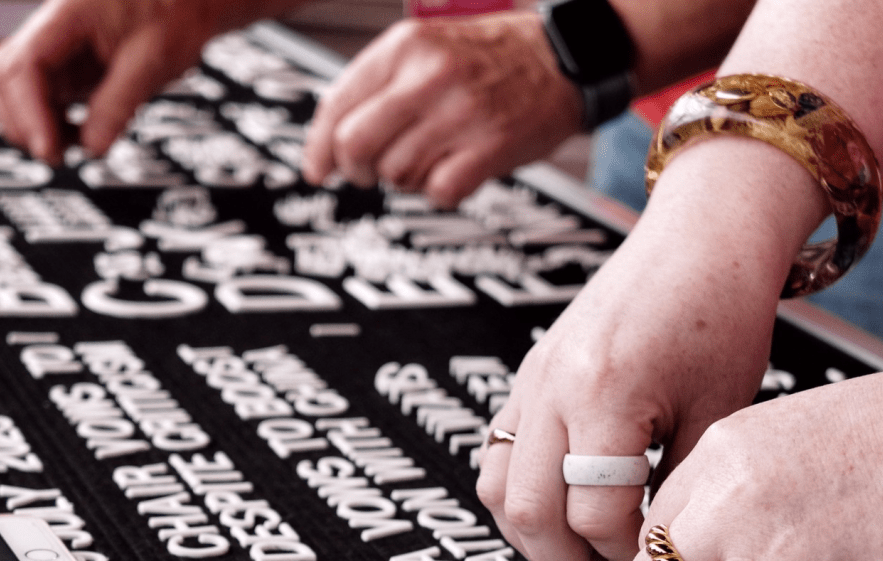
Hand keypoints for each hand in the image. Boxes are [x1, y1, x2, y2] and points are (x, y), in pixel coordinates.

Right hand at [0, 0, 221, 163]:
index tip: (49, 148)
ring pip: (14, 90)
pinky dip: (51, 123)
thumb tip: (93, 147)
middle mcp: (53, 33)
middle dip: (22, 121)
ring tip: (70, 146)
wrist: (189, 1)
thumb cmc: (176, 12)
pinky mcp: (73, 69)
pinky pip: (43, 98)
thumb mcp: (154, 60)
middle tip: (57, 153)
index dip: (30, 113)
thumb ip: (120, 103)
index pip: (25, 66)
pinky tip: (78, 135)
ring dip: (32, 124)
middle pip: (2, 78)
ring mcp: (60, 52)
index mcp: (68, 18)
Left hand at [302, 11, 582, 207]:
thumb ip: (382, 86)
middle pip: (355, 145)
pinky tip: (455, 173)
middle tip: (370, 174)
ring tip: (431, 160)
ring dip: (405, 180)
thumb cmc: (492, 61)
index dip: (319, 148)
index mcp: (405, 45)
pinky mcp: (490, 148)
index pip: (337, 104)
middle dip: (355, 170)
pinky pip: (438, 192)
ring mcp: (461, 113)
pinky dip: (440, 193)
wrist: (565, 60)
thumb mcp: (429, 49)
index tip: (317, 172)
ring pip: (396, 174)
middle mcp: (428, 75)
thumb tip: (331, 141)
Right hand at [476, 136, 822, 560]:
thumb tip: (656, 554)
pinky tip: (564, 502)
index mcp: (605, 397)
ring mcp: (531, 381)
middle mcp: (552, 390)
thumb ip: (676, 488)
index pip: (594, 517)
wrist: (699, 239)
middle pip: (529, 514)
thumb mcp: (716, 415)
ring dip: (533, 534)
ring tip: (583, 549)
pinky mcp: (528, 376)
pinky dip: (522, 492)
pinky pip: (497, 452)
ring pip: (496, 489)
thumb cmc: (723, 315)